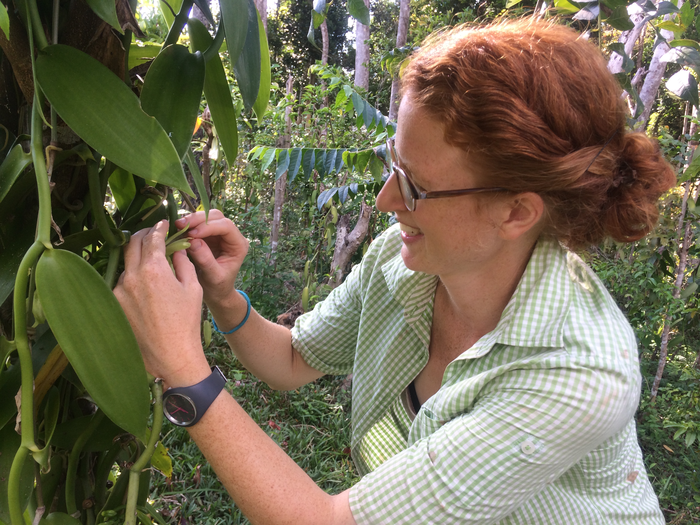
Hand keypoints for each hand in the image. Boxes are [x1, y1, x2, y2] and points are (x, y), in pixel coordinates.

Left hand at [114, 220, 209, 386]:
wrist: (171, 354)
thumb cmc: (187, 321)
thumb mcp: (193, 287)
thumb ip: (183, 262)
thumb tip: (177, 248)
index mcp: (154, 269)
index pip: (152, 238)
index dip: (158, 228)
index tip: (163, 223)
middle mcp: (132, 276)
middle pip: (131, 243)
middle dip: (142, 234)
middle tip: (152, 233)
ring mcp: (119, 291)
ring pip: (126, 263)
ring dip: (137, 256)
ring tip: (150, 259)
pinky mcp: (114, 304)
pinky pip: (121, 282)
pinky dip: (132, 276)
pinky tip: (143, 282)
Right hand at [175, 210, 248, 306]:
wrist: (216, 293)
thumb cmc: (218, 287)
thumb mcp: (213, 277)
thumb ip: (205, 260)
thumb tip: (193, 241)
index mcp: (238, 245)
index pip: (226, 227)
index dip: (209, 227)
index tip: (192, 234)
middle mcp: (231, 236)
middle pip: (216, 217)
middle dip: (198, 219)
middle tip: (180, 225)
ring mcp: (219, 234)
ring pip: (206, 216)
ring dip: (192, 220)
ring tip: (177, 226)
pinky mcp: (208, 235)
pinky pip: (198, 224)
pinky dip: (188, 225)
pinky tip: (178, 229)